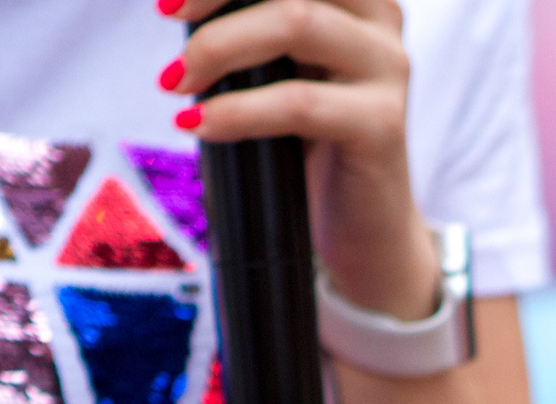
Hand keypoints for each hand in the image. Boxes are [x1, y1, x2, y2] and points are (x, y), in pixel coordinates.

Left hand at [167, 0, 440, 320]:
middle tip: (167, 18)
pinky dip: (237, 111)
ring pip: (295, 22)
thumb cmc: (312, 148)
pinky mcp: (383, 123)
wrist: (365, 230)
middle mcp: (379, 17)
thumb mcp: (276, 74)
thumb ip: (249, 31)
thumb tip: (179, 7)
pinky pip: (298, 102)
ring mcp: (388, 67)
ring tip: (175, 84)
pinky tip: (200, 125)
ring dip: (218, 47)